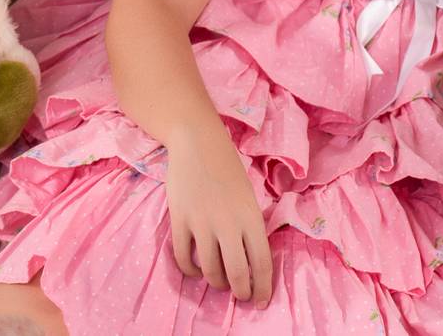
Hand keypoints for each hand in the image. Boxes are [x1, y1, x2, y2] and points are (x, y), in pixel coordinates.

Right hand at [166, 122, 272, 305]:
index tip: (260, 300)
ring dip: (216, 283)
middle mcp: (228, 223)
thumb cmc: (228, 168)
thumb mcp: (249, 196)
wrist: (198, 143)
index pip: (261, 262)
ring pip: (210, 270)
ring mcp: (202, 223)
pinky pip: (184, 259)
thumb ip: (250, 226)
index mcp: (251, 216)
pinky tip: (197, 269)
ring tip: (220, 282)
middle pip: (237, 273)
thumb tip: (250, 259)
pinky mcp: (180, 220)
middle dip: (241, 292)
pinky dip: (191, 271)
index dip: (262, 287)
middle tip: (241, 296)